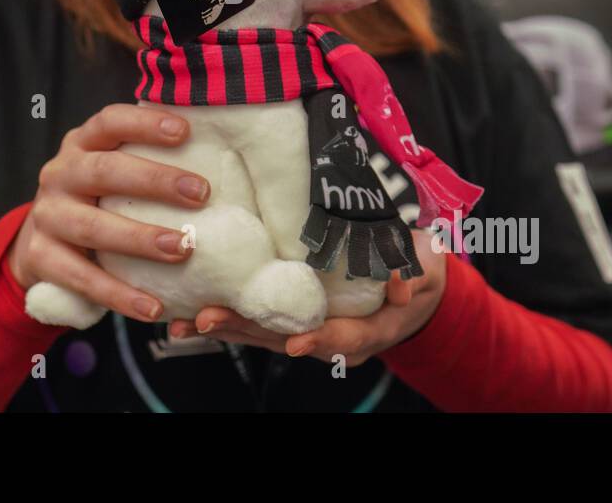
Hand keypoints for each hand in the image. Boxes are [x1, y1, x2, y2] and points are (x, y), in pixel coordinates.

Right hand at [8, 103, 209, 322]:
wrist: (39, 242)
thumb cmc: (98, 201)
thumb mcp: (112, 172)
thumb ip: (148, 161)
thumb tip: (220, 156)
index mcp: (82, 144)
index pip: (110, 122)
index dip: (145, 123)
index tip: (185, 131)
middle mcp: (59, 174)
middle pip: (103, 171)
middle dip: (153, 181)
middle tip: (200, 193)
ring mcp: (46, 216)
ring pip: (91, 227)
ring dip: (139, 239)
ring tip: (183, 248)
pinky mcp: (39, 256)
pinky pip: (81, 278)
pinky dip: (119, 294)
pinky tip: (153, 307)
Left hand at [168, 226, 447, 366]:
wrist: (413, 285)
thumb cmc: (420, 272)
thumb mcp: (427, 268)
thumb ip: (416, 274)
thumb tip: (402, 285)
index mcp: (370, 329)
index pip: (344, 338)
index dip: (320, 340)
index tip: (295, 342)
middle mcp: (334, 337)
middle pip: (287, 338)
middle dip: (246, 329)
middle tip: (207, 319)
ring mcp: (311, 330)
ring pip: (263, 334)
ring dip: (224, 327)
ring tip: (184, 321)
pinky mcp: (292, 318)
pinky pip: (257, 322)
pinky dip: (226, 318)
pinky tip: (190, 313)